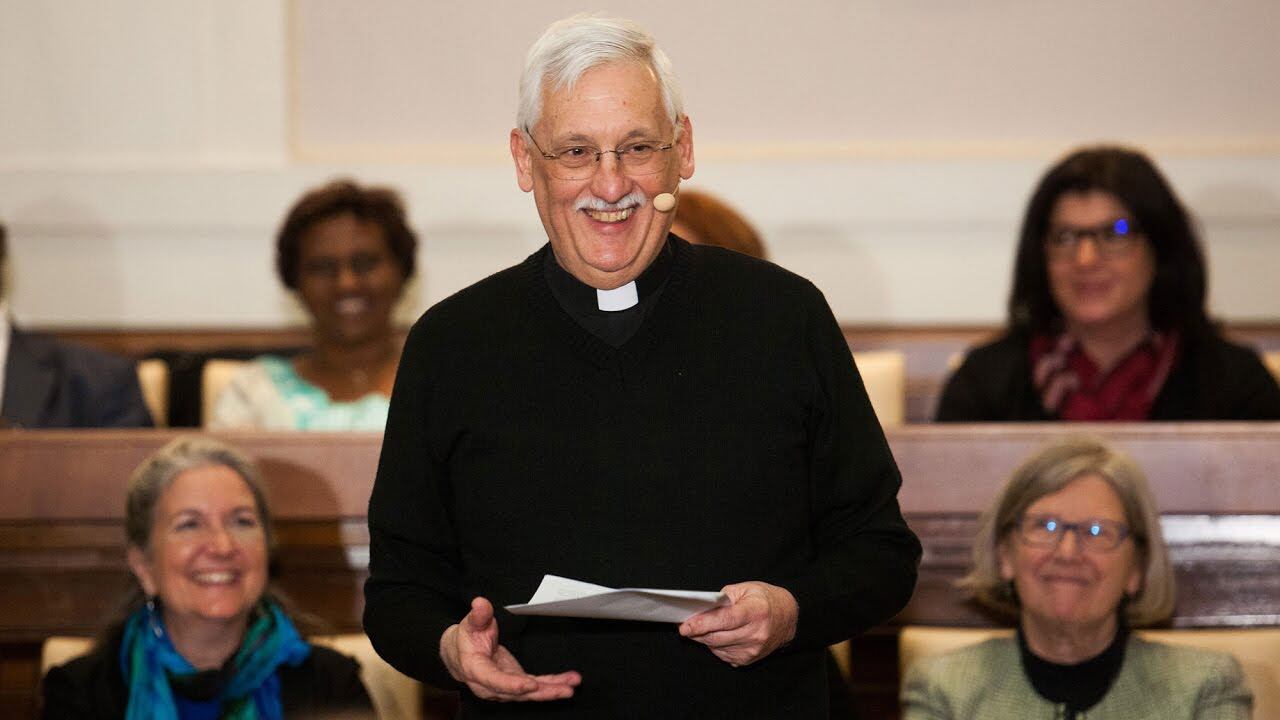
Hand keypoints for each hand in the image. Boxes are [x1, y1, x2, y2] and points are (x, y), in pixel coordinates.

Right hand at [440, 597, 580, 700]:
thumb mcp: (469, 624)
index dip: (512, 684)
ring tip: (571, 687)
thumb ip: (477, 615)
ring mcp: (504, 686)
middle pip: (517, 692)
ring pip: (528, 693)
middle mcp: (490, 685)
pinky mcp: (515, 683)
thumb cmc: (465, 639)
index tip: (530, 685)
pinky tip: (568, 682)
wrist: (460, 654)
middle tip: (564, 690)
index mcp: (476, 670)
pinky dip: (552, 684)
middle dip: (541, 692)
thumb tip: (480, 603)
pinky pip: (535, 687)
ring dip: (551, 690)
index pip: (494, 680)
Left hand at [678, 581, 797, 666]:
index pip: (725, 620)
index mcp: (756, 612)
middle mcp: (755, 634)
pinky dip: (715, 645)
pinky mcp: (748, 660)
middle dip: (697, 632)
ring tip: (703, 626)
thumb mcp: (746, 589)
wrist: (789, 619)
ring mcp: (752, 650)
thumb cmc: (765, 600)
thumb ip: (723, 598)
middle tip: (685, 625)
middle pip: (717, 637)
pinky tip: (719, 634)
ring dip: (705, 638)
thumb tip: (701, 609)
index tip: (685, 626)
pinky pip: (722, 654)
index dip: (703, 623)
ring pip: (716, 647)